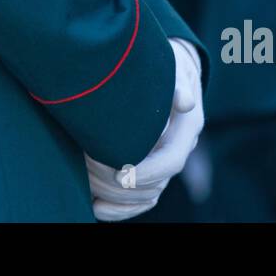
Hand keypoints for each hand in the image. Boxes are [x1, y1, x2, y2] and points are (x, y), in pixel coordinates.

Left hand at [85, 38, 203, 221]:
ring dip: (117, 198)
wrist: (168, 70)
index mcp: (187, 129)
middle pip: (156, 184)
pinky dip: (119, 209)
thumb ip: (176, 85)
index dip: (147, 171)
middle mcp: (178, 149)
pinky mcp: (150, 168)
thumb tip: (185, 101)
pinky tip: (96, 208)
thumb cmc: (165, 66)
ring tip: (87, 187)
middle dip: (123, 185)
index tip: (119, 173)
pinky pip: (141, 199)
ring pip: (147, 195)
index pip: (171, 161)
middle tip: (90, 173)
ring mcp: (164, 161)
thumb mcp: (172, 69)